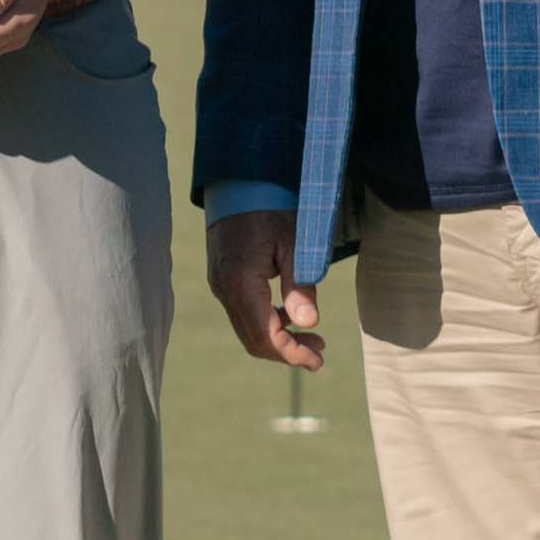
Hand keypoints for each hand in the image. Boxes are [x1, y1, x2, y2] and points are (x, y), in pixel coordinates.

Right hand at [207, 210, 323, 370]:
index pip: (265, 336)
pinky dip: (267, 321)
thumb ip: (300, 285)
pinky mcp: (223, 277)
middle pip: (254, 339)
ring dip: (278, 338)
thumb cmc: (271, 205)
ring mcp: (220, 284)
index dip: (292, 354)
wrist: (239, 179)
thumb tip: (309, 324)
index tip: (318, 360)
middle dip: (287, 352)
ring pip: (247, 328)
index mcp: (241, 283)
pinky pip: (243, 312)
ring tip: (312, 337)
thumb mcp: (295, 242)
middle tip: (319, 353)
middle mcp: (224, 289)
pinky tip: (290, 314)